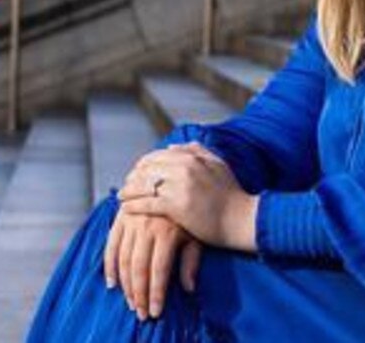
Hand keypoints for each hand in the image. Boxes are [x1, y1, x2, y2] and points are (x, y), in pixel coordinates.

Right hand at [103, 208, 200, 319]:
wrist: (177, 180)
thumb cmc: (192, 213)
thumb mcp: (196, 234)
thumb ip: (191, 261)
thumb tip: (189, 288)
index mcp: (167, 231)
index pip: (158, 270)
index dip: (155, 293)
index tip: (155, 312)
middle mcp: (147, 225)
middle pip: (138, 267)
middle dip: (139, 294)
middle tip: (140, 312)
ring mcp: (131, 220)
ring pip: (123, 259)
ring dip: (124, 284)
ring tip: (130, 302)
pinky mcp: (120, 217)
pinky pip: (110, 244)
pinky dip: (109, 265)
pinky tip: (112, 282)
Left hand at [119, 142, 259, 251]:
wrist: (242, 218)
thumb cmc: (232, 195)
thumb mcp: (218, 165)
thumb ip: (197, 151)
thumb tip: (173, 145)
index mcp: (193, 156)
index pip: (158, 155)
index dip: (144, 164)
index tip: (137, 172)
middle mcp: (185, 167)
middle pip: (148, 168)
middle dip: (134, 176)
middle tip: (125, 185)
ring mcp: (180, 186)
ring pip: (145, 184)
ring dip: (129, 190)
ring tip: (121, 197)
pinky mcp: (176, 206)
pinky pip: (147, 203)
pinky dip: (134, 205)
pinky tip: (126, 209)